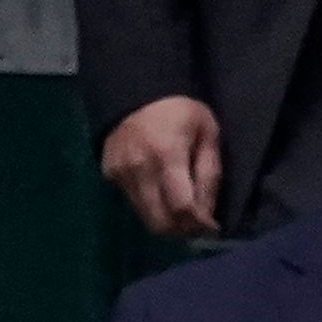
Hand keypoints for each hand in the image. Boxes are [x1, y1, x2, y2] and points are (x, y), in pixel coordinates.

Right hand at [100, 94, 226, 239]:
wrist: (136, 90)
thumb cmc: (181, 111)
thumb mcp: (207, 134)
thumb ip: (209, 175)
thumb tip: (207, 216)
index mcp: (167, 156)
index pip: (182, 208)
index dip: (199, 224)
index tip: (212, 226)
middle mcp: (139, 169)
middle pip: (160, 222)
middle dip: (183, 230)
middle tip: (197, 224)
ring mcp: (120, 174)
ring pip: (145, 218)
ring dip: (167, 223)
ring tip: (182, 214)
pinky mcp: (109, 175)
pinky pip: (133, 204)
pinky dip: (151, 208)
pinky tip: (161, 194)